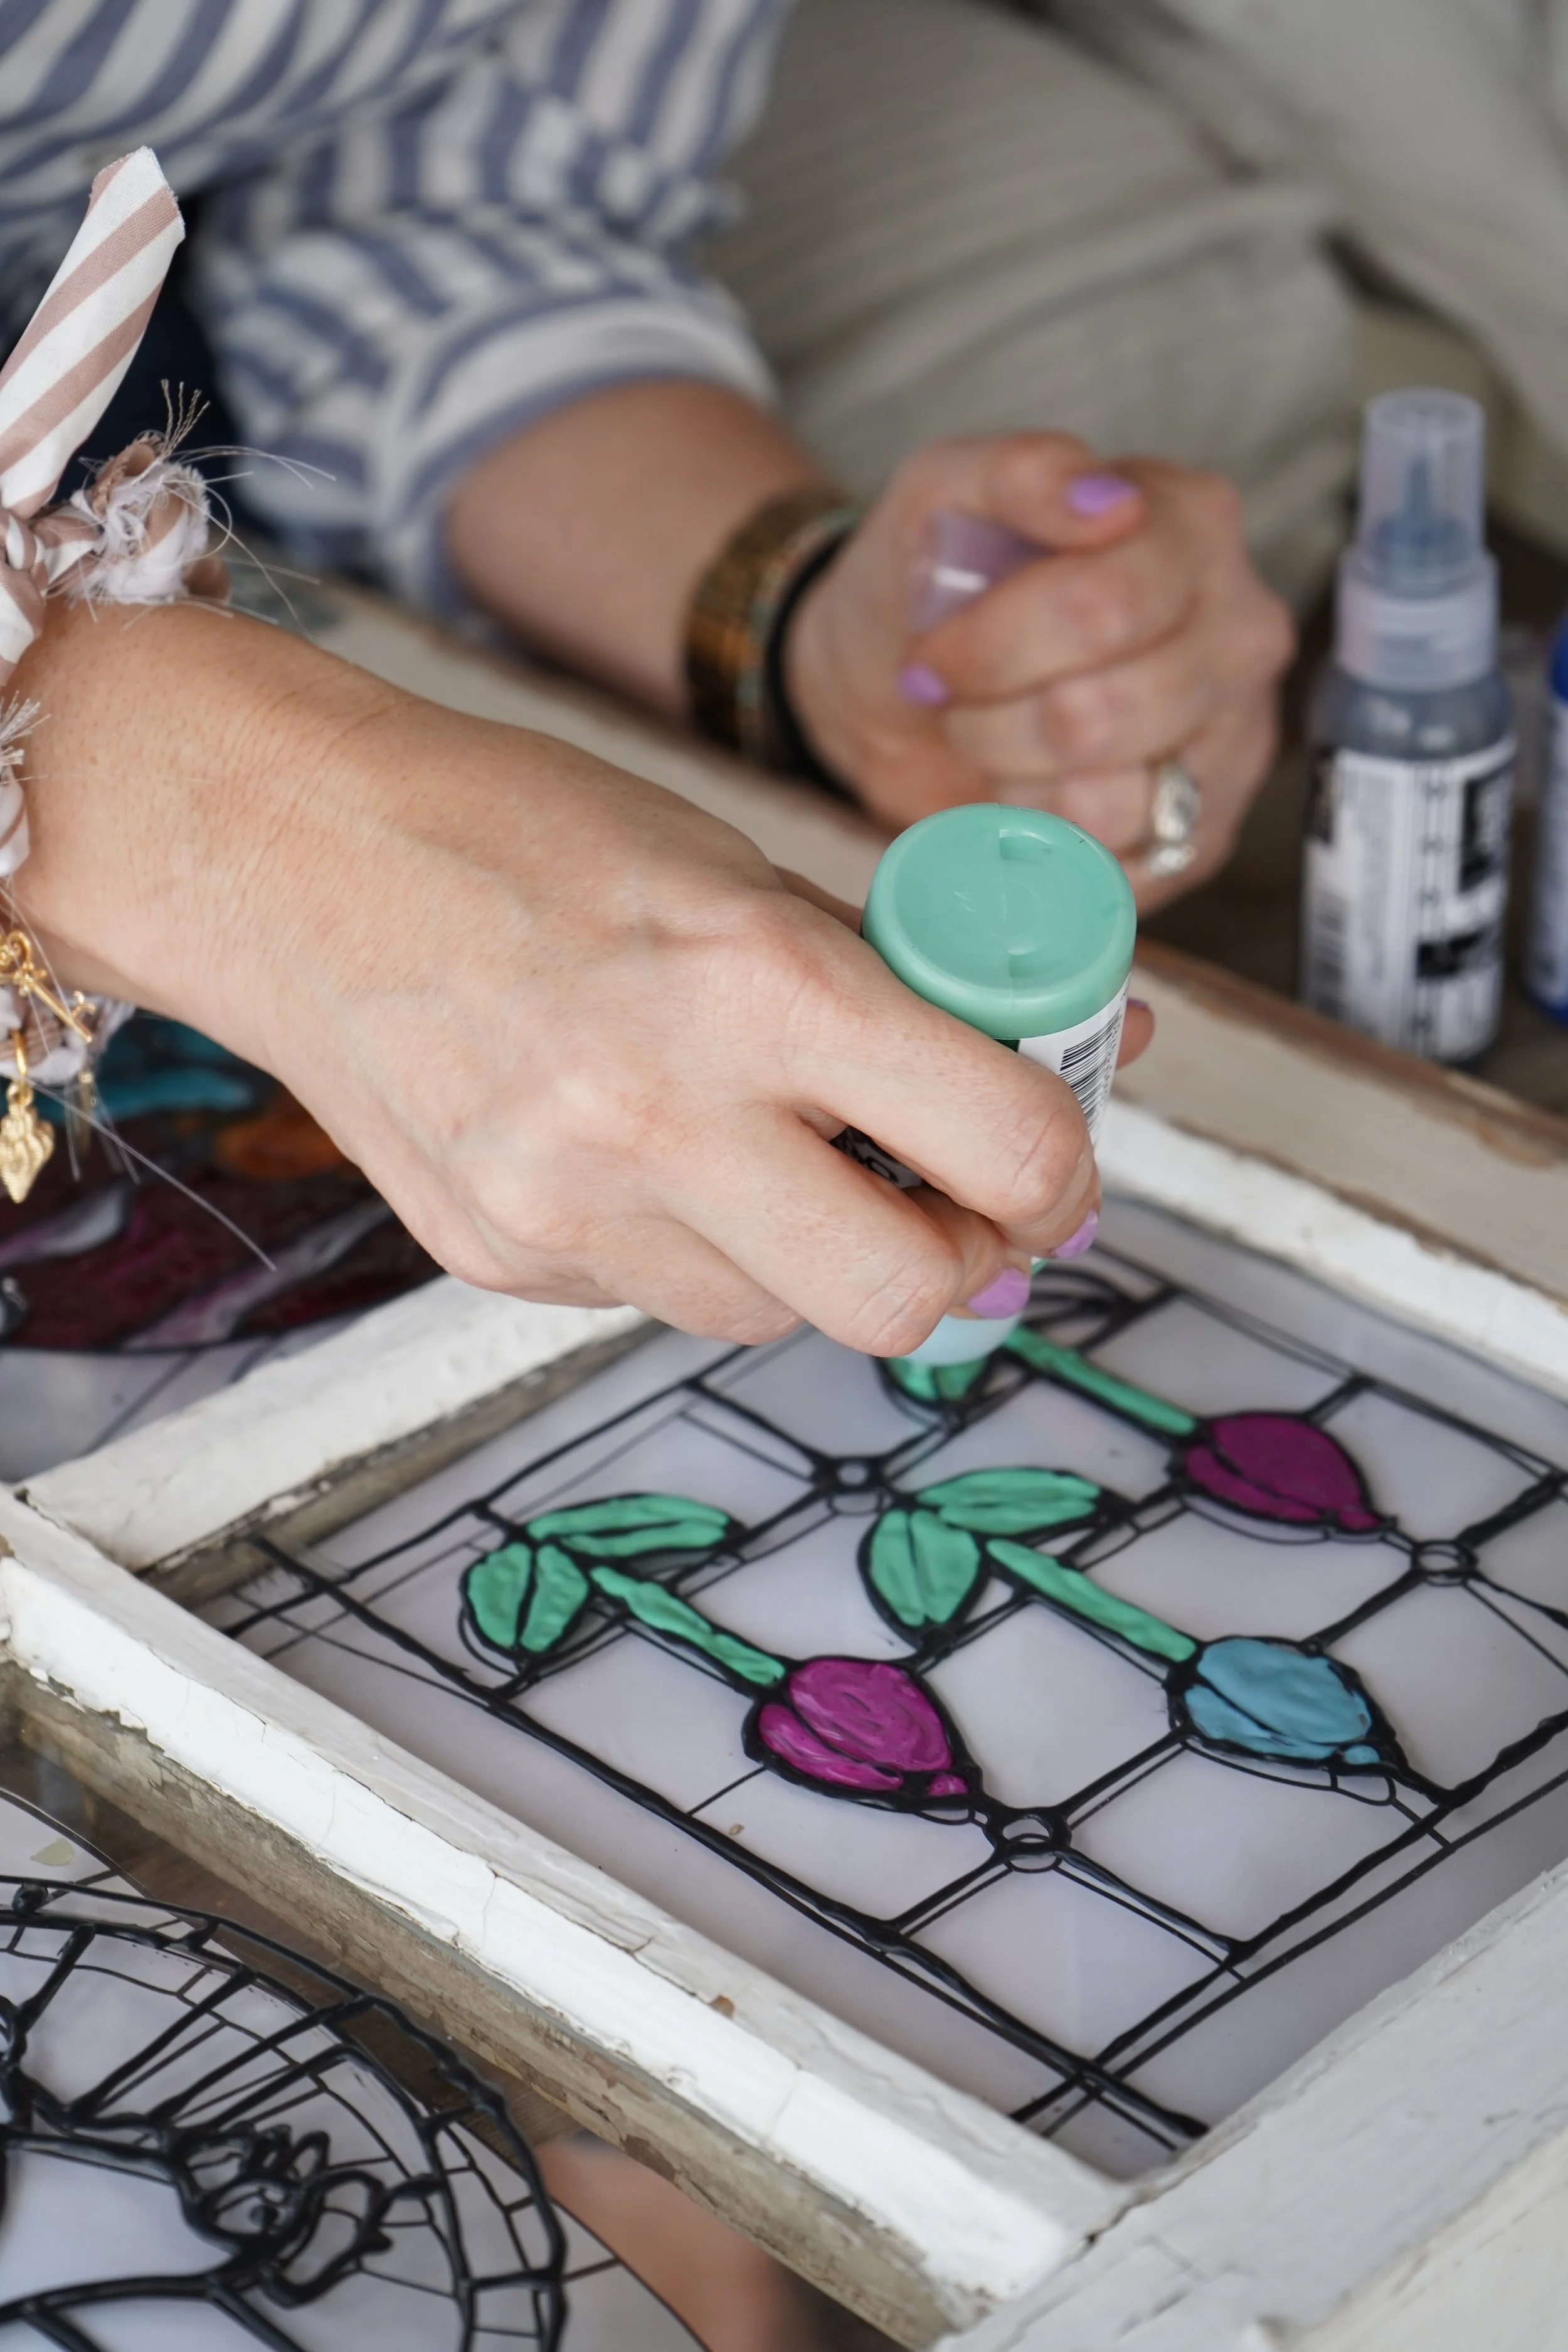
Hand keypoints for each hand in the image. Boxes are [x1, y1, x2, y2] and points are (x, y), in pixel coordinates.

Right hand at [16, 602, 1149, 1355]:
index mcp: (758, 978)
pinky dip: (696, 1249)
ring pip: (779, 1317)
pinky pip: (659, 1299)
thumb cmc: (524, 833)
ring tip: (774, 1156)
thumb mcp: (742, 865)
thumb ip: (903, 978)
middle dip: (961, 1261)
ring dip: (818, 1258)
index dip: (1066, 1168)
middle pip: (906, 1296)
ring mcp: (568, 1206)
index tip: (1052, 1161)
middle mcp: (662, 1113)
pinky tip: (651, 1158)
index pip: (1005, 1143)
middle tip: (951, 1205)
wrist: (293, 861)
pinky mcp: (499, 1259)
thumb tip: (1088, 1050)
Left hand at [785, 432, 1295, 905]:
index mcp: (1193, 526)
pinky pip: (1112, 870)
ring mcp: (1235, 741)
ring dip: (1013, 784)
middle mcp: (1241, 631)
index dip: (991, 646)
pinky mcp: (1201, 835)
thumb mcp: (943, 496)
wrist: (905, 690)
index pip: (1102, 607)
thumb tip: (1100, 504)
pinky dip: (1041, 845)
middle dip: (992, 721)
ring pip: (1107, 802)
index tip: (935, 653)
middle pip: (1099, 714)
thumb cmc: (935, 588)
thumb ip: (1017, 472)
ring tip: (1000, 744)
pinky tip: (1029, 795)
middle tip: (960, 703)